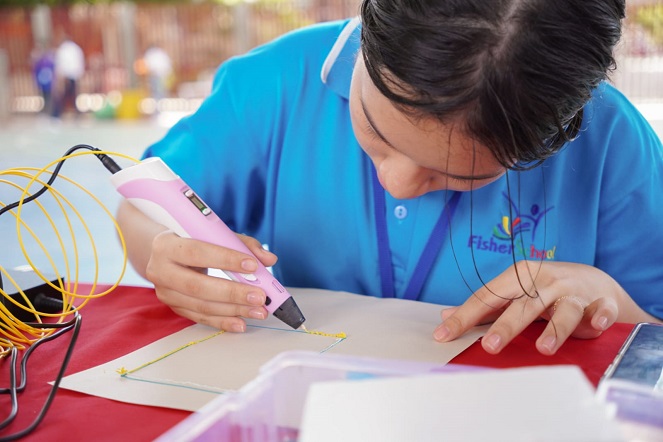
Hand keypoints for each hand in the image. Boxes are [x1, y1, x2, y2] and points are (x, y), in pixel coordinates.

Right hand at [144, 230, 276, 331]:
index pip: (197, 252)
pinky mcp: (174, 307)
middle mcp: (161, 270)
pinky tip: (241, 323)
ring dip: (233, 310)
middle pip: (198, 285)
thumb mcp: (214, 234)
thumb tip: (269, 259)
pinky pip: (200, 318)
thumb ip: (242, 244)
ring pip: (201, 305)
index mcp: (167, 245)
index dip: (225, 259)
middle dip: (233, 293)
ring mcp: (166, 292)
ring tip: (258, 311)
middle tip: (260, 296)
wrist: (162, 254)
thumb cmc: (193, 240)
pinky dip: (223, 322)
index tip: (253, 265)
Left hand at [432, 261, 630, 354]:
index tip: (444, 334)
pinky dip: (600, 316)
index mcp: (519, 277)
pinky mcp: (600, 303)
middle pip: (523, 305)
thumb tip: (445, 317)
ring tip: (544, 348)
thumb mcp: (513, 293)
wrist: (593, 281)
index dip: (465, 316)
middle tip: (490, 346)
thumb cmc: (544, 290)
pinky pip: (601, 309)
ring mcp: (573, 291)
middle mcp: (545, 282)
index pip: (488, 297)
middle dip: (506, 325)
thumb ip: (482, 308)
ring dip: (555, 328)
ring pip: (563, 310)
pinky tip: (597, 325)